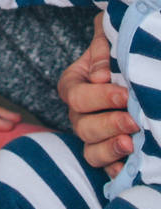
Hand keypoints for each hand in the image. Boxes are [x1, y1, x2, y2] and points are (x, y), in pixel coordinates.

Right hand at [57, 15, 137, 176]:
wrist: (131, 66)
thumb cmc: (117, 48)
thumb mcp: (108, 38)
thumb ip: (102, 48)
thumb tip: (100, 75)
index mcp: (73, 84)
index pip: (77, 96)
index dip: (100, 97)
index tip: (126, 94)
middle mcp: (78, 113)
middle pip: (82, 126)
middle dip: (109, 124)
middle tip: (134, 120)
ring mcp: (92, 134)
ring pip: (91, 151)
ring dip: (110, 149)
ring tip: (131, 144)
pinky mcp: (108, 151)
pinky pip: (105, 167)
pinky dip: (115, 170)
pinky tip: (129, 168)